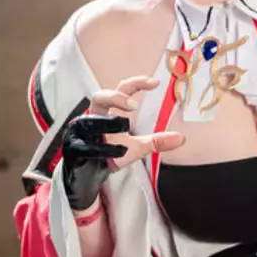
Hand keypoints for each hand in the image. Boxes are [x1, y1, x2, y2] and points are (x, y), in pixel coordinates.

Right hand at [62, 76, 184, 209]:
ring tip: (124, 125)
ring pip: (90, 121)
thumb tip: (181, 138)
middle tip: (134, 105)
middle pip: (100, 96)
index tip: (155, 83)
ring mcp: (82, 131)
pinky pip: (85, 144)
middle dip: (116, 97)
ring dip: (108, 123)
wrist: (89, 174)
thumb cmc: (111, 154)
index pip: (121, 89)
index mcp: (108, 111)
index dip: (136, 83)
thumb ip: (156, 142)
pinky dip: (100, 148)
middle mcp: (93, 116)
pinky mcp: (75, 147)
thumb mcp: (137, 148)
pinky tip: (112, 150)